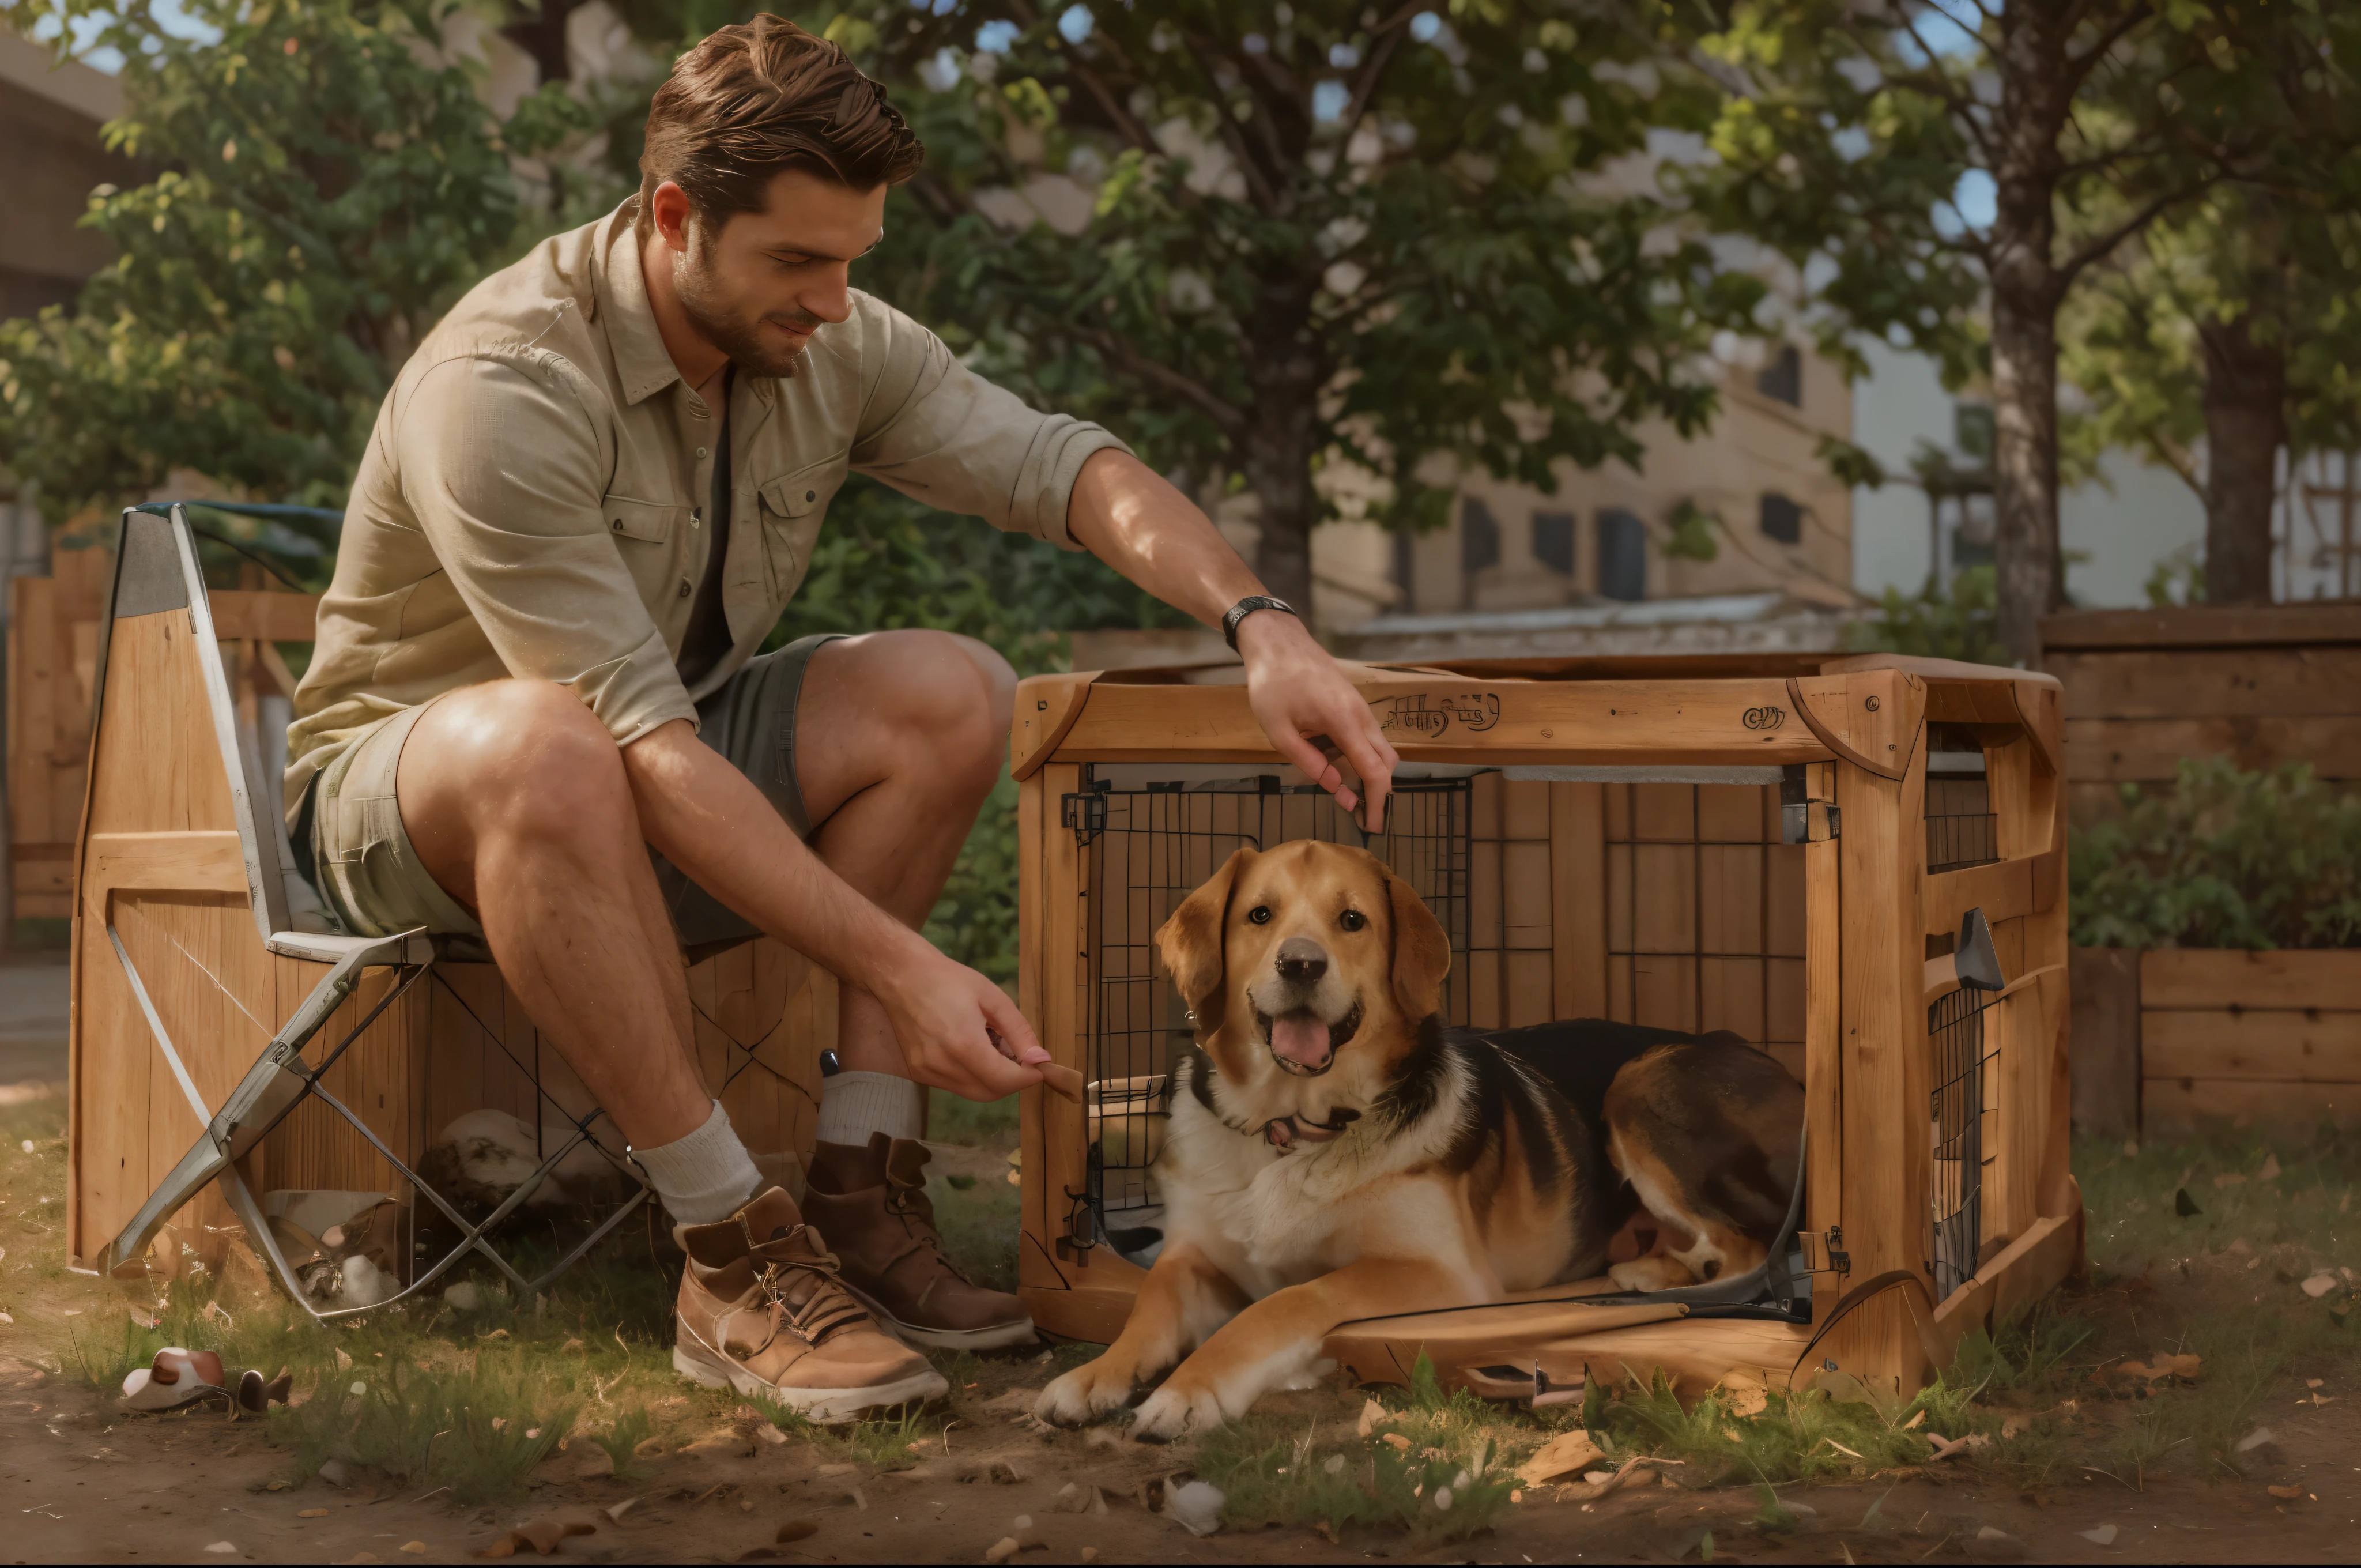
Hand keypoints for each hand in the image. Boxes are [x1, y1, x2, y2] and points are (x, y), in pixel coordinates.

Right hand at [872, 939, 1050, 1101]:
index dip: (1028, 1077)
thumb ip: (1018, 1030)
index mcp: (963, 1043)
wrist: (900, 975)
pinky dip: (972, 1076)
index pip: (1004, 1079)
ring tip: (995, 1049)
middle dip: (1012, 1081)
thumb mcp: (991, 996)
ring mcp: (927, 1071)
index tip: (1039, 1065)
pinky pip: (954, 1085)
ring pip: (972, 1092)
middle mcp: (942, 1064)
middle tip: (1021, 1057)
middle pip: (989, 1093)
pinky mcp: (918, 1072)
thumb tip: (1040, 1058)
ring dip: (993, 1080)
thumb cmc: (948, 979)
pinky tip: (973, 1051)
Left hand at [1235, 610, 1399, 831]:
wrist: (1278, 641)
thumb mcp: (1280, 732)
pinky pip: (1366, 736)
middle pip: (1386, 761)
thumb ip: (1310, 763)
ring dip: (1368, 773)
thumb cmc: (1272, 684)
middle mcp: (1361, 714)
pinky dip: (1360, 756)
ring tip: (1344, 793)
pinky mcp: (1353, 703)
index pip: (1374, 770)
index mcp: (1344, 721)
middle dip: (1378, 792)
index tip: (1371, 826)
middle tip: (1360, 816)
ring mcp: (1360, 707)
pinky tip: (1335, 764)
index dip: (1377, 802)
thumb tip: (1339, 789)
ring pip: (1379, 748)